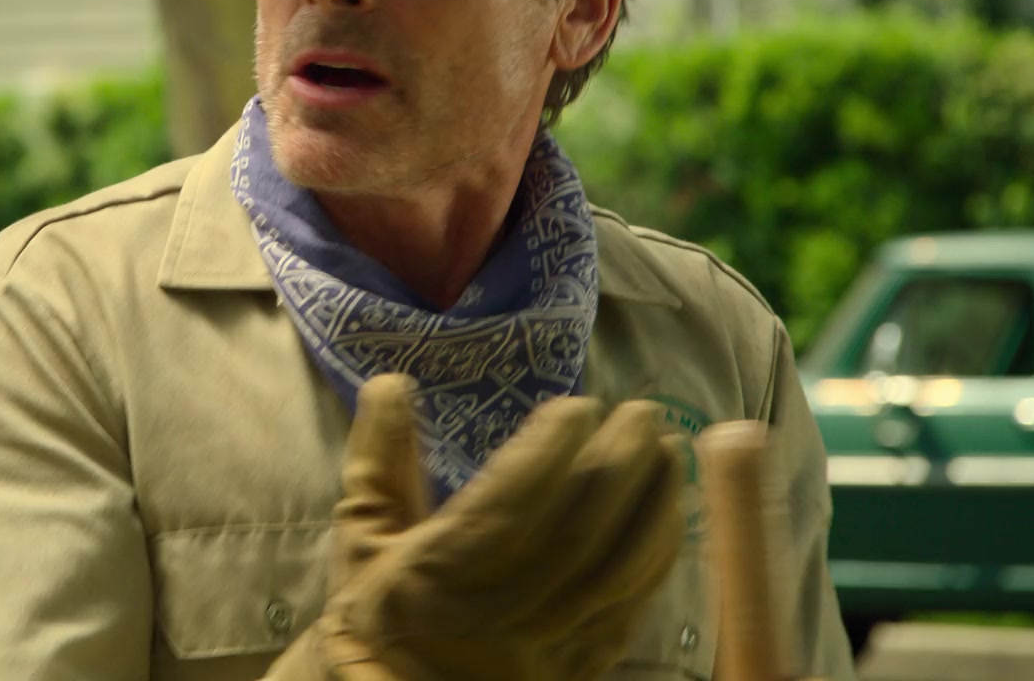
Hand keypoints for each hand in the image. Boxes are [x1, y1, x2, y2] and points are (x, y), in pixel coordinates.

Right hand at [315, 375, 685, 680]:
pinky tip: (669, 512)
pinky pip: (631, 607)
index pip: (505, 509)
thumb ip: (377, 459)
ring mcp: (546, 647)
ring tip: (670, 450)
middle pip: (576, 535)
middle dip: (619, 466)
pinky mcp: (579, 666)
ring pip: (617, 572)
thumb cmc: (379, 609)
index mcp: (437, 577)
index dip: (546, 455)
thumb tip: (392, 382)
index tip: (575, 406)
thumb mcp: (362, 535)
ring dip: (653, 505)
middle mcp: (499, 614)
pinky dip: (658, 556)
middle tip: (642, 412)